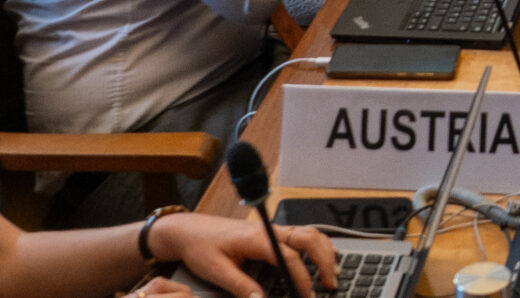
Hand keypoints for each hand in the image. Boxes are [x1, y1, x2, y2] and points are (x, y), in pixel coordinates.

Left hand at [146, 212, 336, 297]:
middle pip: (308, 238)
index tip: (308, 296)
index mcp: (255, 238)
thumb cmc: (199, 247)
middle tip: (330, 283)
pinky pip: (300, 234)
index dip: (302, 278)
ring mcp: (269, 229)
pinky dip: (316, 245)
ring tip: (332, 272)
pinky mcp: (268, 232)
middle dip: (324, 260)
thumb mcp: (217, 271)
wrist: (186, 230)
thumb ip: (241, 286)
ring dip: (323, 250)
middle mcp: (267, 230)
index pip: (289, 257)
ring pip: (308, 232)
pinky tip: (320, 258)